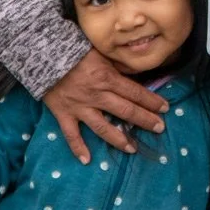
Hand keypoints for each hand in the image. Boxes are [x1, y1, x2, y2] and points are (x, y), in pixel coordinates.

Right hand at [42, 50, 168, 163]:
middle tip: (159, 128)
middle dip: (145, 120)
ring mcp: (80, 107)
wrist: (44, 53)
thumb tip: (136, 72)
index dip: (152, 101)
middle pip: (125, 110)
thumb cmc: (74, 49)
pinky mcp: (64, 113)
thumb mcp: (101, 52)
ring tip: (133, 149)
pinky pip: (71, 134)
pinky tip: (87, 160)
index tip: (165, 108)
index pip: (135, 92)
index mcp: (107, 78)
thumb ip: (117, 65)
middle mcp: (96, 95)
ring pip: (103, 127)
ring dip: (119, 139)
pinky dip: (77, 147)